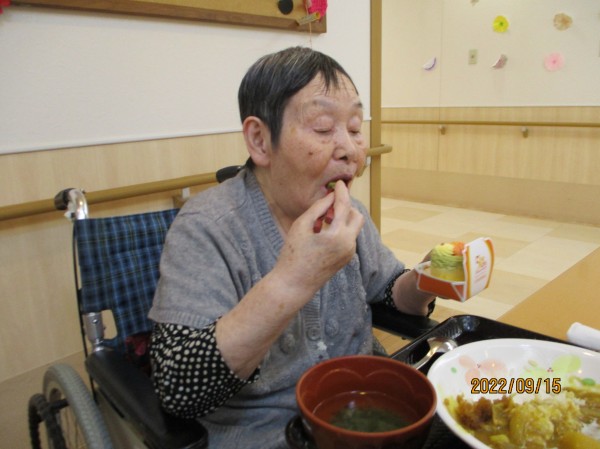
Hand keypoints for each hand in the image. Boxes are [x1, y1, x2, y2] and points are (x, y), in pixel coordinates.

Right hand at [274, 181, 364, 295]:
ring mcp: (349, 253)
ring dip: (342, 218)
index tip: (338, 182)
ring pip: (353, 227)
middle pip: (357, 216)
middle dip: (346, 206)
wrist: (294, 284)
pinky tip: (322, 231)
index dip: (341, 192)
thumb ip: (318, 208)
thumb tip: (331, 196)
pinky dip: (339, 229)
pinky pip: (348, 237)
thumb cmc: (293, 254)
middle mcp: (348, 245)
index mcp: (338, 236)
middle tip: (329, 204)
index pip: (344, 206)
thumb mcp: (301, 226)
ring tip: (321, 220)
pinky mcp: (346, 258)